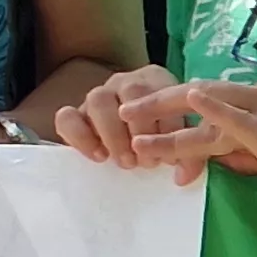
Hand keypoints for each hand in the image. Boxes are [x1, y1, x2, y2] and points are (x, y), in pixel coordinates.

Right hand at [54, 64, 180, 169]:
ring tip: (125, 162)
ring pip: (97, 100)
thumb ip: (190, 155)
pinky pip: (66, 117)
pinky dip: (80, 137)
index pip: (162, 93)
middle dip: (140, 129)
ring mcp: (98, 95)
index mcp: (156, 79)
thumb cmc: (163, 134)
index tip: (169, 157)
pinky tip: (98, 157)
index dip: (167, 126)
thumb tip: (183, 177)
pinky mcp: (75, 113)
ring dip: (113, 134)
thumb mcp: (183, 139)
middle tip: (146, 162)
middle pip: (130, 92)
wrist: (135, 132)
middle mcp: (125, 81)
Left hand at [121, 75, 256, 205]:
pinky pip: (244, 121)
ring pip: (211, 115)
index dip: (174, 108)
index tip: (142, 117)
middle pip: (201, 95)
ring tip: (135, 138)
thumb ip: (248, 151)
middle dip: (158, 105)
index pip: (211, 98)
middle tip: (121, 114)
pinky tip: (193, 102)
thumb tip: (217, 160)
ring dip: (171, 127)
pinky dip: (216, 110)